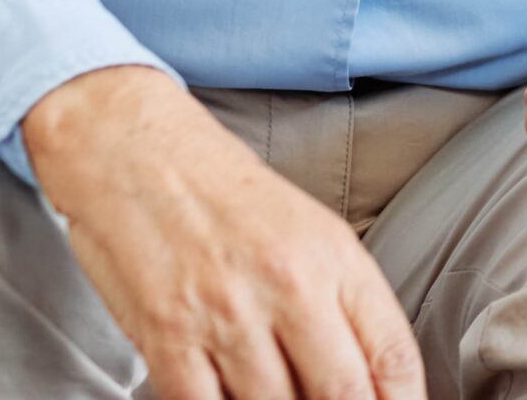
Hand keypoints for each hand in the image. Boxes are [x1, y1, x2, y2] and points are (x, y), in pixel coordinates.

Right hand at [23, 64, 422, 399]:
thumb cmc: (224, 194)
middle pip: (341, 395)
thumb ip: (343, 305)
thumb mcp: (309, 231)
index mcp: (336, 257)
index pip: (392, 356)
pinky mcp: (168, 339)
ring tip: (278, 399)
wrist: (134, 152)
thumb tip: (368, 382)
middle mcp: (290, 286)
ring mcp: (228, 316)